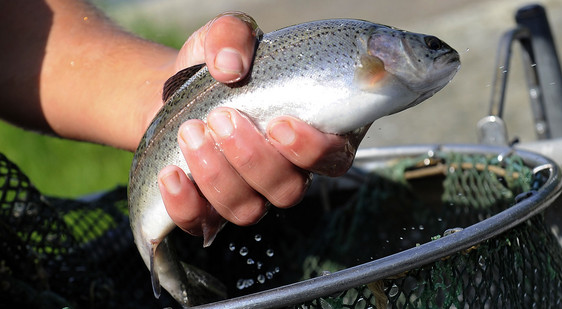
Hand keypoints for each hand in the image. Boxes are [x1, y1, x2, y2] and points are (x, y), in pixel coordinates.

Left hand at [156, 13, 364, 238]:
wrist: (173, 93)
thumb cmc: (215, 68)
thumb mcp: (225, 37)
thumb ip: (233, 36)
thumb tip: (230, 66)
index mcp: (310, 134)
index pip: (333, 159)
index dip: (312, 151)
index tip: (278, 124)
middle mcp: (286, 172)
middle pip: (288, 189)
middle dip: (252, 157)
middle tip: (221, 117)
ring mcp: (250, 195)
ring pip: (248, 210)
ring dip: (218, 174)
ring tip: (190, 132)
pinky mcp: (210, 210)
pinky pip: (203, 224)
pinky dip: (186, 203)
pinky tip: (171, 173)